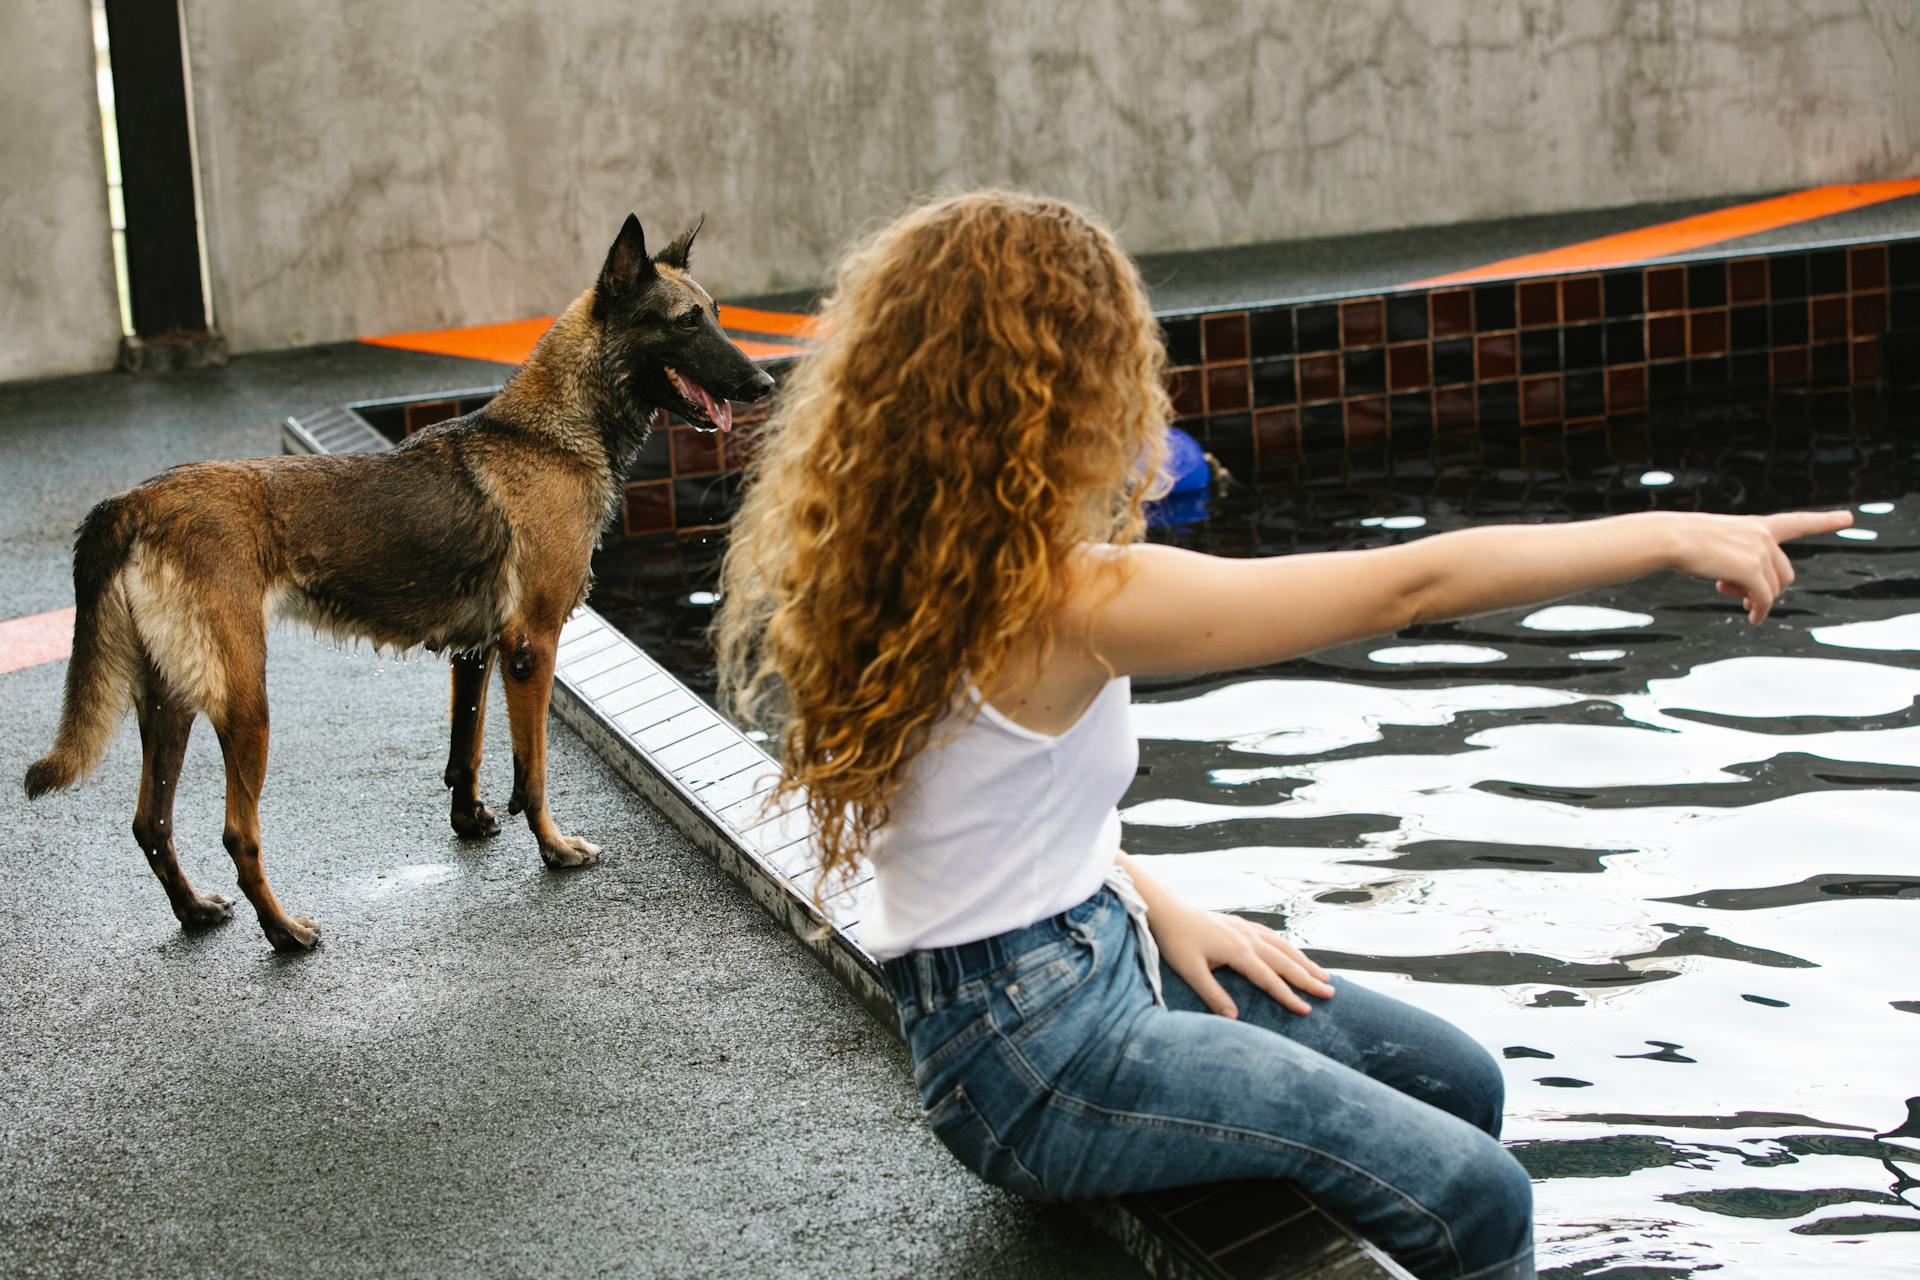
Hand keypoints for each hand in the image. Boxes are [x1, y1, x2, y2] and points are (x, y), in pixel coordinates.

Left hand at [1150, 899, 1335, 1017]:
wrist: (1167, 910)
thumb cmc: (1176, 941)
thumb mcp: (1191, 971)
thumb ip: (1213, 995)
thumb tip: (1234, 1019)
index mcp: (1238, 951)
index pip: (1270, 979)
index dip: (1289, 996)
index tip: (1307, 1011)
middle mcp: (1248, 938)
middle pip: (1285, 962)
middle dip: (1309, 978)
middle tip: (1330, 993)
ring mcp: (1246, 929)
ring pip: (1284, 946)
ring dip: (1304, 961)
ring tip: (1323, 975)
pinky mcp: (1241, 924)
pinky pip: (1273, 936)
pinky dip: (1289, 947)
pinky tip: (1294, 954)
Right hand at [1663, 510, 1852, 623]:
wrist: (1672, 538)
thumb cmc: (1687, 541)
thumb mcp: (1720, 544)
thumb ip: (1742, 561)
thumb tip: (1752, 596)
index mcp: (1758, 526)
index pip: (1797, 523)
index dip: (1825, 521)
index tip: (1848, 518)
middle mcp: (1764, 537)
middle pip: (1785, 573)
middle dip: (1769, 590)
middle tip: (1744, 599)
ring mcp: (1760, 552)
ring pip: (1774, 588)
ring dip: (1758, 600)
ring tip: (1733, 598)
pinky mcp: (1751, 570)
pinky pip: (1764, 598)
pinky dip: (1760, 612)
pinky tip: (1752, 619)